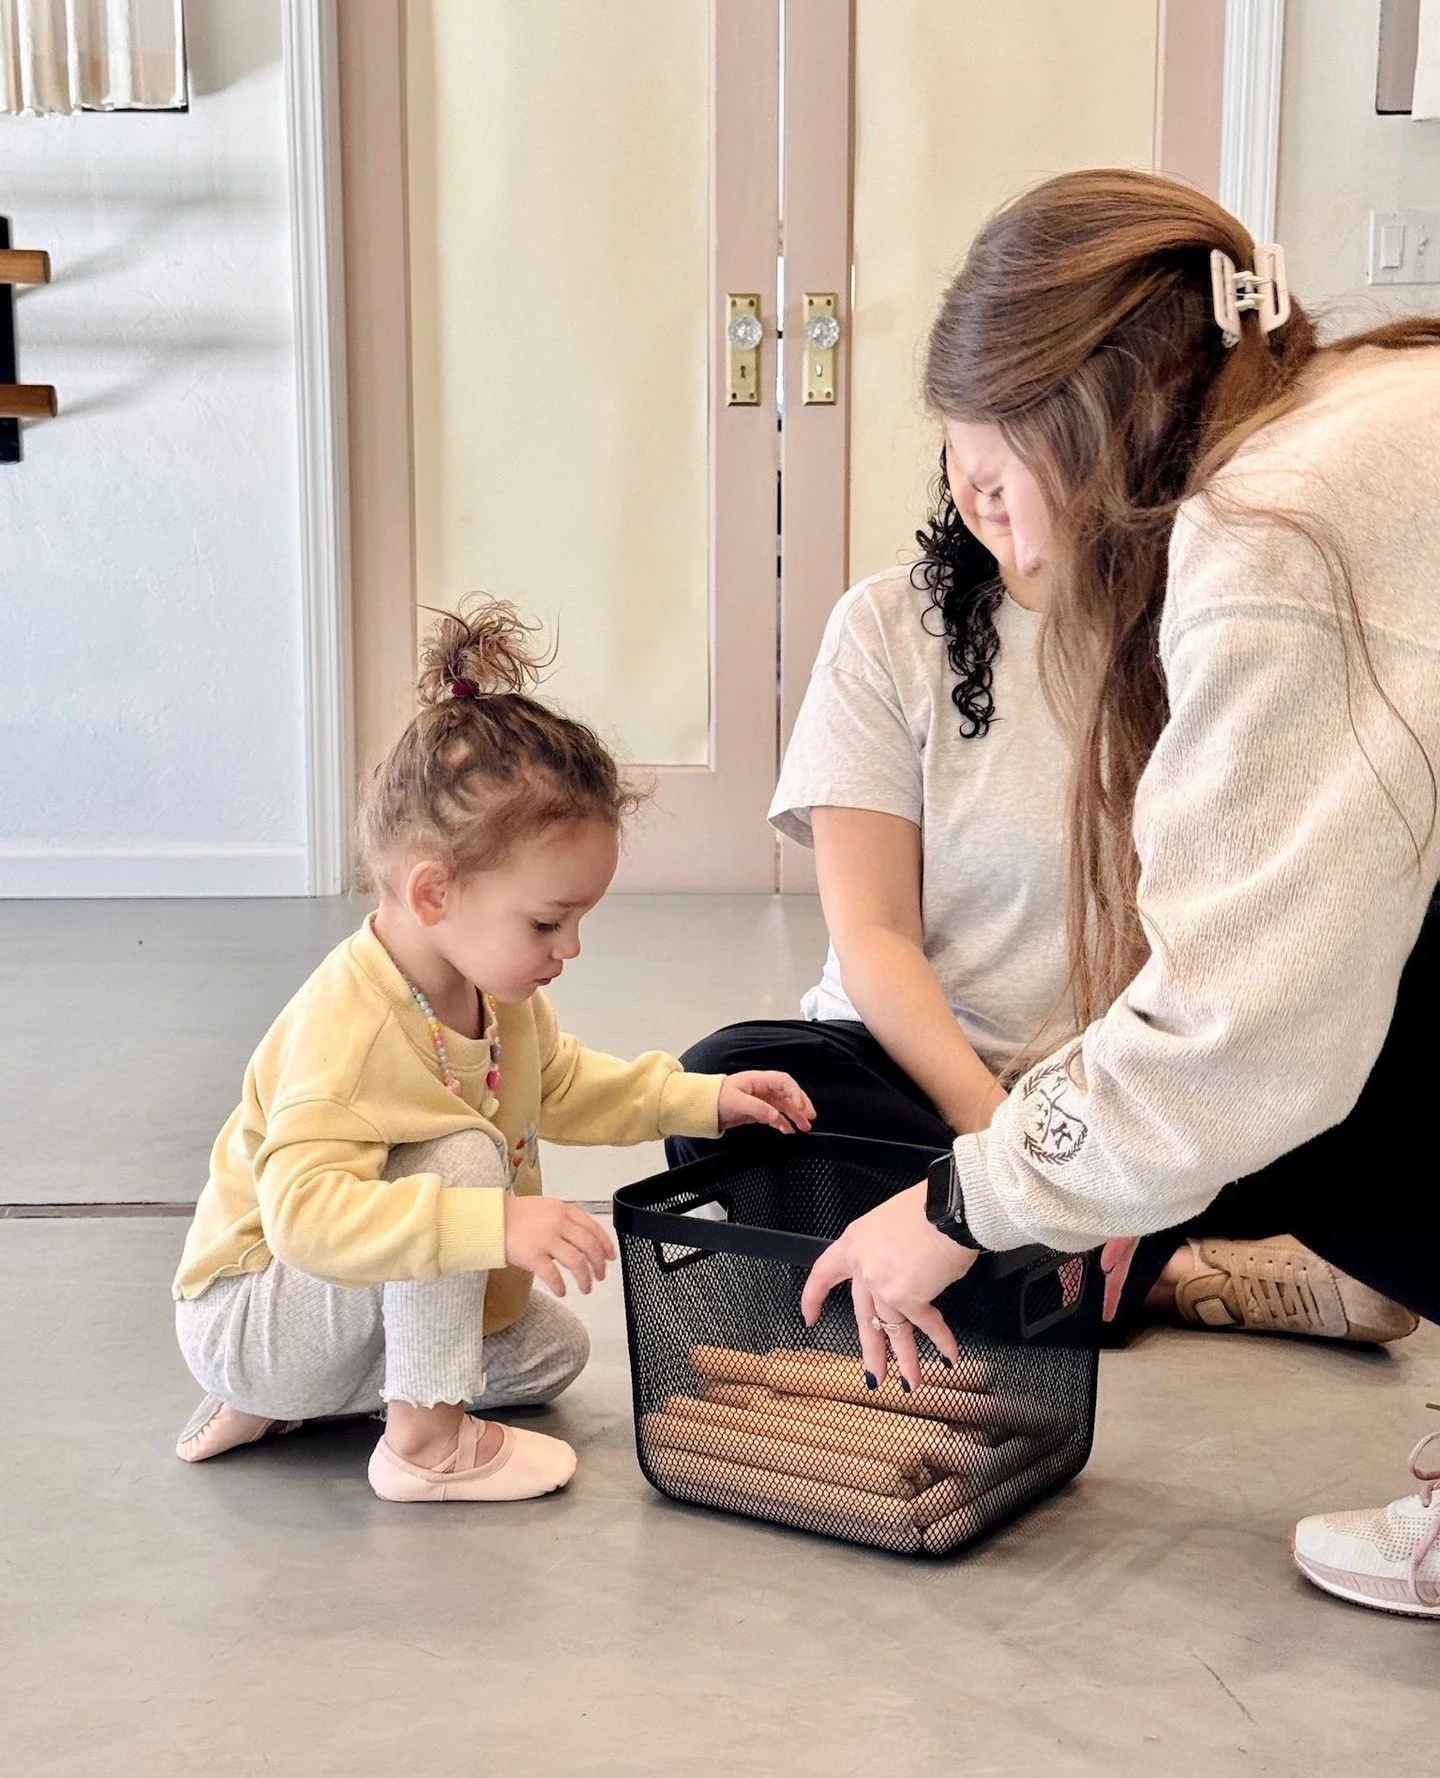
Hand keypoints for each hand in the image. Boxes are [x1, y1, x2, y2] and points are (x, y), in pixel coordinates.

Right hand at [504, 1195, 617, 1296]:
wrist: (490, 1219)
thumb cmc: (515, 1215)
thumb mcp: (545, 1207)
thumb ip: (564, 1220)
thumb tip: (582, 1239)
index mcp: (563, 1210)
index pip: (593, 1227)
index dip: (606, 1244)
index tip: (611, 1256)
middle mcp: (557, 1224)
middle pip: (589, 1246)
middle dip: (599, 1264)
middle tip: (600, 1275)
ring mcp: (545, 1240)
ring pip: (576, 1262)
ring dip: (585, 1278)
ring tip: (586, 1288)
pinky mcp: (532, 1256)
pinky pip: (553, 1275)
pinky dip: (560, 1286)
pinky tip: (562, 1291)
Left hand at [717, 1071, 815, 1134]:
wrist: (701, 1107)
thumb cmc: (716, 1099)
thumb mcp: (737, 1102)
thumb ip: (758, 1108)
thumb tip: (776, 1116)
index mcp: (758, 1080)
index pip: (783, 1082)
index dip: (795, 1093)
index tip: (800, 1108)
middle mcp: (762, 1088)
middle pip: (787, 1094)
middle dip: (800, 1104)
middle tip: (810, 1117)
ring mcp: (760, 1100)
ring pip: (783, 1106)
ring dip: (795, 1116)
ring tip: (805, 1127)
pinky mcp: (756, 1111)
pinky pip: (774, 1116)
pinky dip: (782, 1122)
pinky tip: (788, 1130)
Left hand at [799, 1182, 978, 1387]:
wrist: (948, 1207)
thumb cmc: (927, 1206)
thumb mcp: (891, 1221)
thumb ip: (887, 1250)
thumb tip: (906, 1269)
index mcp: (855, 1242)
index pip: (824, 1273)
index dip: (814, 1297)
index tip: (808, 1318)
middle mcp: (864, 1267)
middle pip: (863, 1315)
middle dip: (870, 1350)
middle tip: (871, 1375)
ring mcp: (883, 1286)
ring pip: (892, 1329)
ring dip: (905, 1359)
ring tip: (909, 1384)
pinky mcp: (908, 1297)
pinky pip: (926, 1325)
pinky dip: (942, 1342)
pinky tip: (948, 1358)